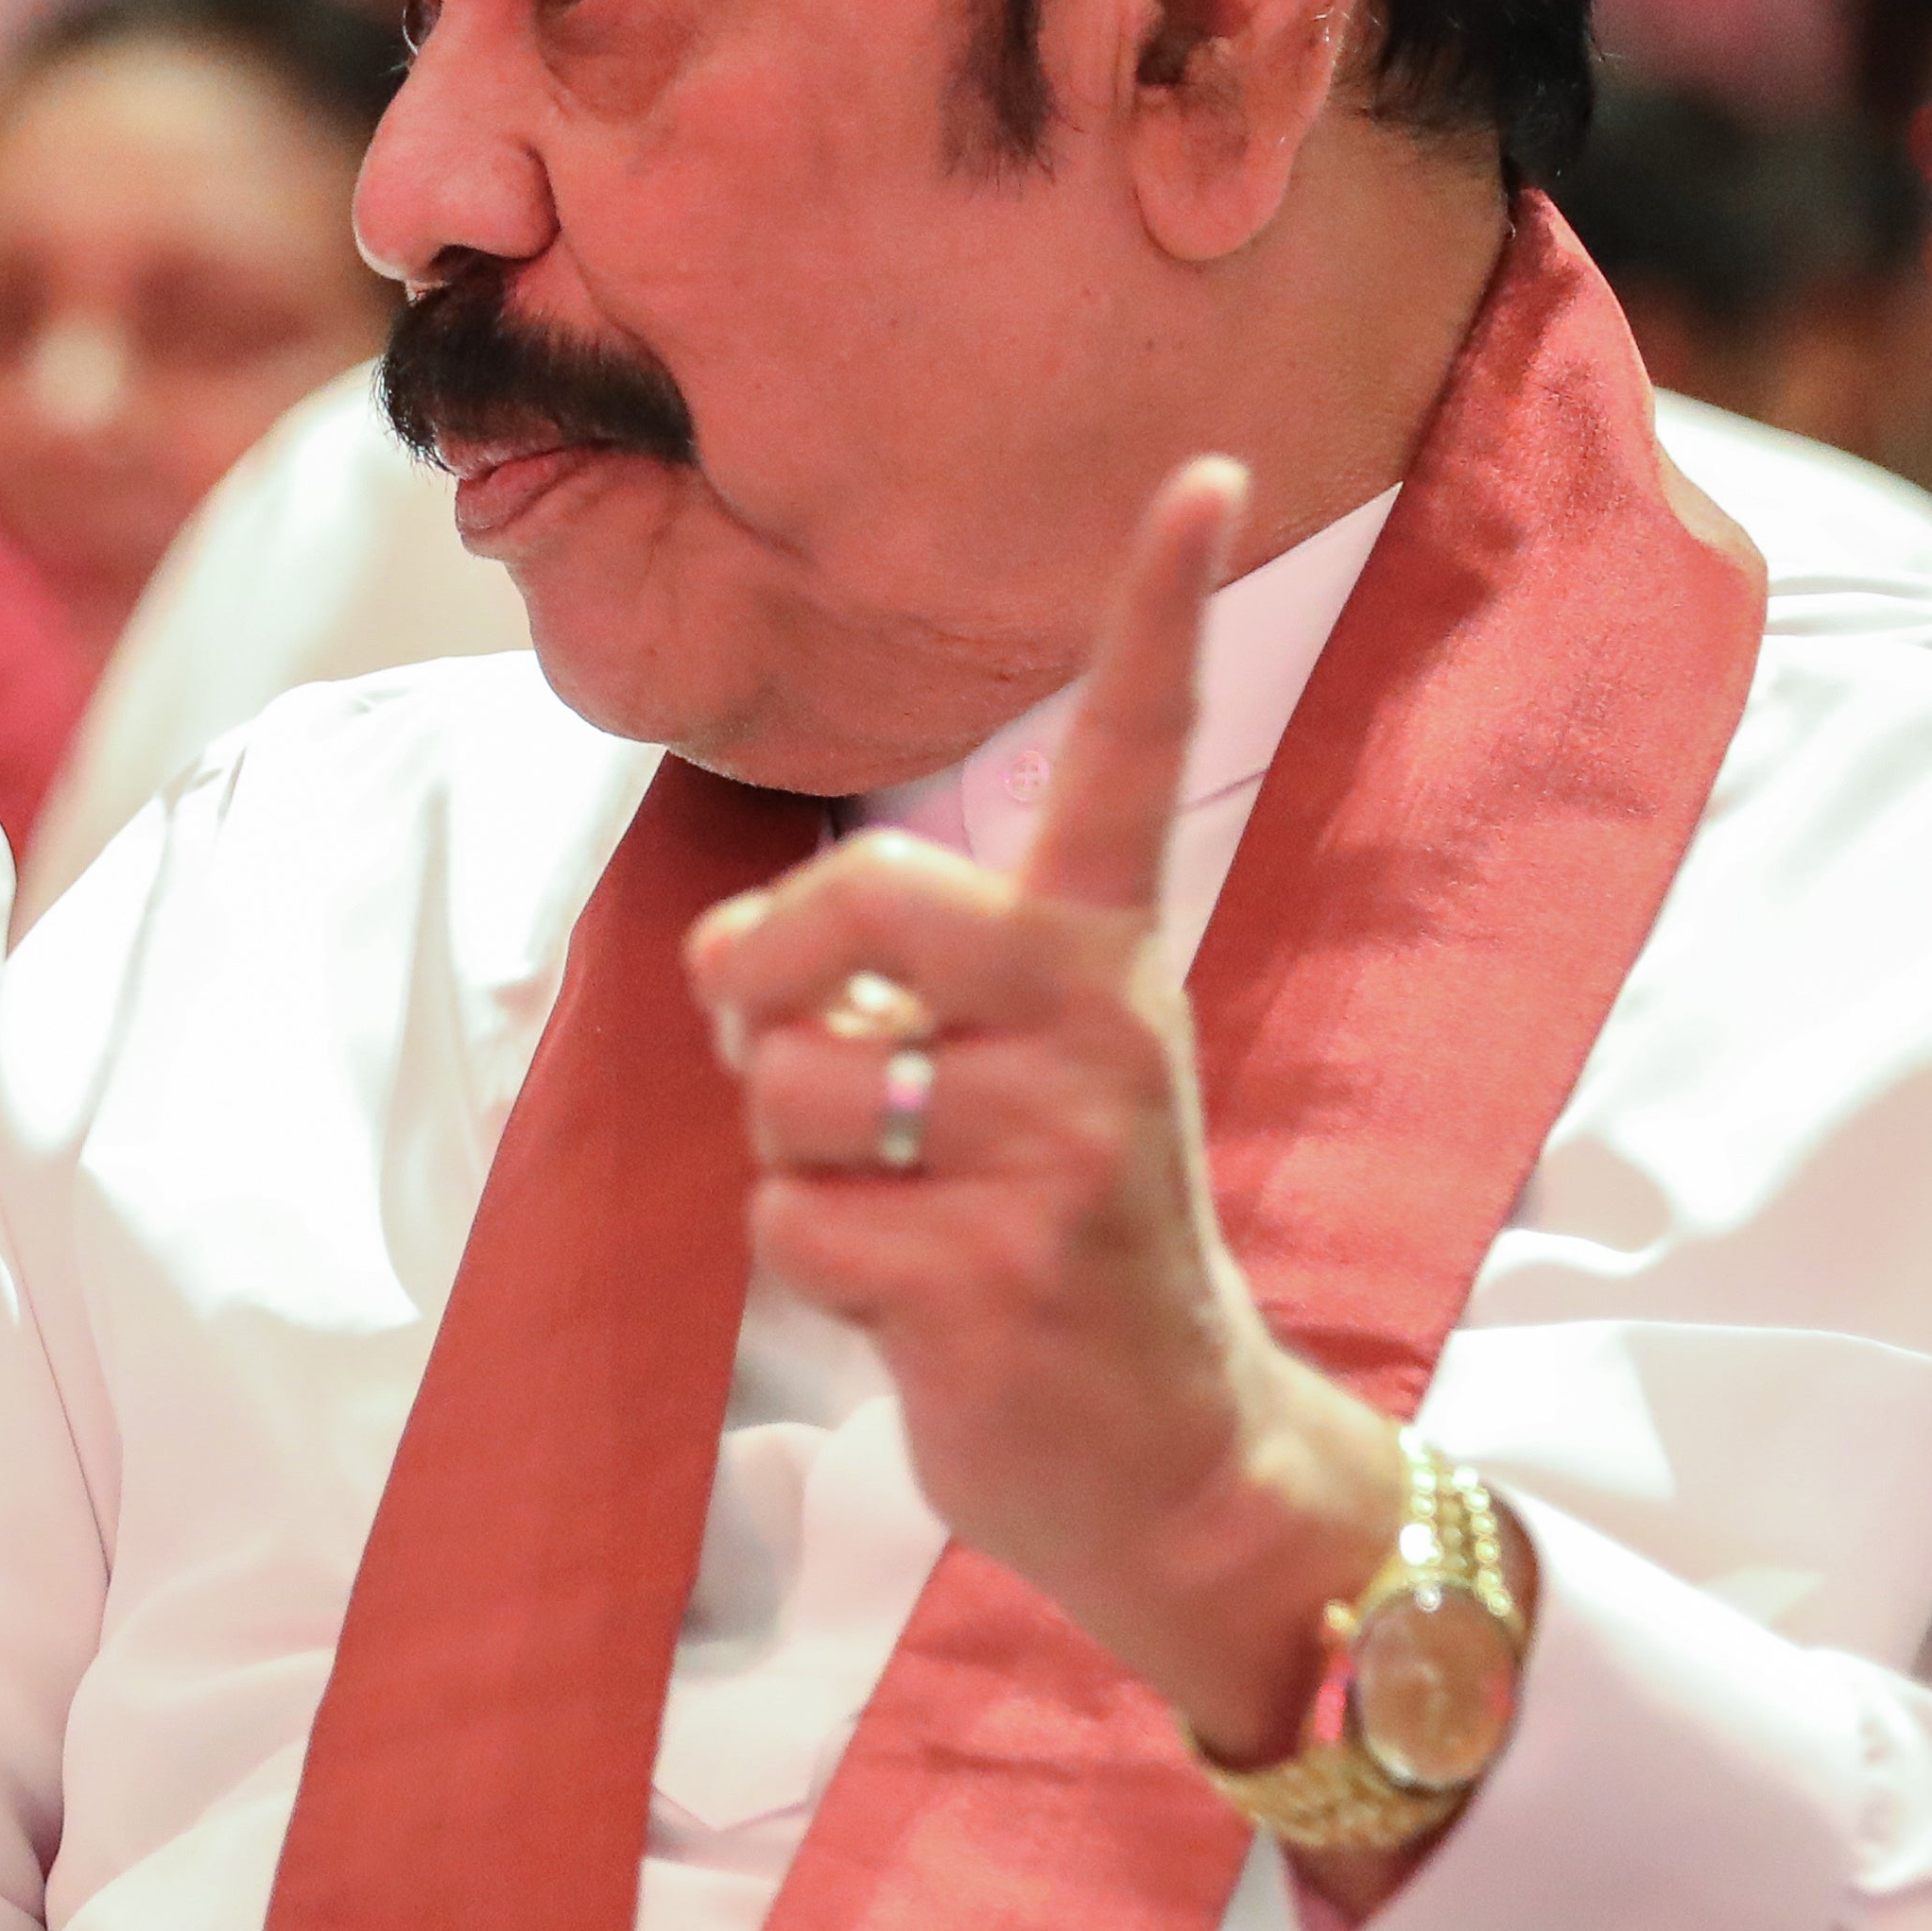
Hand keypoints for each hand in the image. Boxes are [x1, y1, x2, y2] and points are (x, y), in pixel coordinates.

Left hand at [680, 461, 1413, 1782]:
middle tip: (783, 1038)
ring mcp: (1061, 1153)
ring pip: (791, 1088)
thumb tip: (729, 961)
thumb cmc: (1048, 1240)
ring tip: (900, 1215)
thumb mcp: (1017, 1080)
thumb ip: (892, 987)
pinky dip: (805, 1272)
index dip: (1160, 612)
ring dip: (790, 1163)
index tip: (1202, 474)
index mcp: (1110, 958)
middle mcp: (1103, 1025)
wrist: (1164, 1456)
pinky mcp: (995, 1277)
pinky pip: (787, 1225)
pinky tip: (912, 1304)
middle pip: (863, 895)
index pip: (1137, 756)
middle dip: (763, 965)